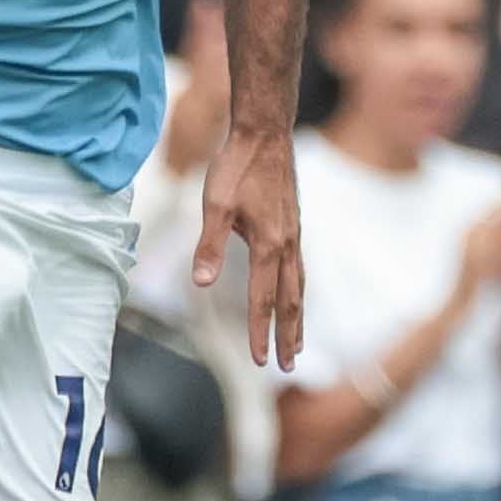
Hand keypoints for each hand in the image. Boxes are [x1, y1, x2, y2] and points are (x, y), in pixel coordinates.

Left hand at [195, 124, 304, 368]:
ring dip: (298, 319)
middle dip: (287, 337)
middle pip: (290, 302)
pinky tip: (295, 298)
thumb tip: (200, 282)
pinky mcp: (294, 227)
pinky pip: (300, 270)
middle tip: (287, 367)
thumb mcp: (214, 204)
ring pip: (299, 288)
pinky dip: (299, 293)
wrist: (266, 134)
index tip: (259, 361)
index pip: (263, 300)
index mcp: (268, 245)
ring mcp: (294, 236)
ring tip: (298, 344)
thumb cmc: (236, 166)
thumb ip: (209, 245)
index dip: (260, 333)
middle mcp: (287, 246)